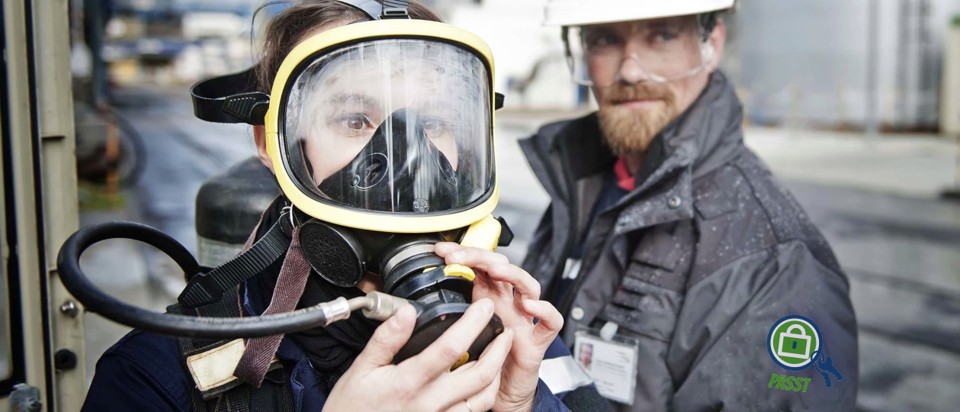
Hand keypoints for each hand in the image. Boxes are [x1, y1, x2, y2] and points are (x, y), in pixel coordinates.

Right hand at [323, 300, 514, 411]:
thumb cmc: (352, 407)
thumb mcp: (361, 368)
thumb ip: (386, 339)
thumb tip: (407, 312)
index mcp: (408, 382)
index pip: (450, 348)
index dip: (472, 324)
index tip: (484, 307)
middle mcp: (428, 403)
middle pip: (478, 375)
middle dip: (499, 349)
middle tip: (505, 329)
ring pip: (482, 398)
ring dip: (497, 373)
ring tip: (500, 353)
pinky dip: (485, 394)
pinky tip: (484, 380)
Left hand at [435, 243, 563, 411]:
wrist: (502, 394)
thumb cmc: (482, 361)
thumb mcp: (460, 330)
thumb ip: (446, 312)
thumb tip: (415, 298)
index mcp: (487, 298)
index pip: (479, 265)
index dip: (462, 253)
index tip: (441, 250)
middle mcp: (507, 304)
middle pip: (502, 268)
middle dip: (482, 257)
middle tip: (459, 256)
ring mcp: (524, 320)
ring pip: (528, 286)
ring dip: (513, 274)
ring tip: (496, 270)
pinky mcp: (537, 341)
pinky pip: (551, 322)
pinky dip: (545, 310)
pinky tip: (530, 306)